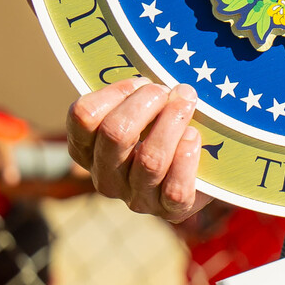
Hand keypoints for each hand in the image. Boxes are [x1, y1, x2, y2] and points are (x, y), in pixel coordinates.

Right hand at [68, 79, 210, 222]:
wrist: (200, 169)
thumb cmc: (164, 127)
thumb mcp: (141, 108)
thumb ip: (135, 92)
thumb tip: (152, 73)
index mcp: (87, 149)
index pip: (83, 116)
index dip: (115, 92)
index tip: (141, 82)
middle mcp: (105, 176)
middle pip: (116, 133)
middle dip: (147, 103)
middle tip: (168, 90)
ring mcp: (135, 197)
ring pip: (150, 159)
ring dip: (172, 123)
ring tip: (187, 102)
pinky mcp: (169, 210)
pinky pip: (175, 189)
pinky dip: (187, 159)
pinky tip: (194, 137)